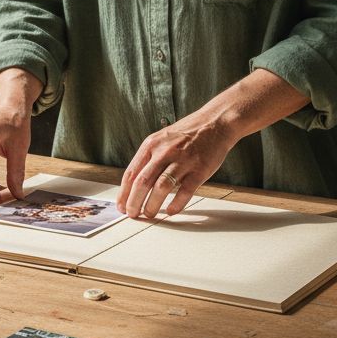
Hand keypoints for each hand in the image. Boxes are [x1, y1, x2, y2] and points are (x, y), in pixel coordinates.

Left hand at [117, 113, 235, 218]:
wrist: (215, 123)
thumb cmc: (187, 134)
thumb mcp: (161, 139)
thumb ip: (148, 159)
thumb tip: (134, 184)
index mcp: (151, 145)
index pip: (131, 173)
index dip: (124, 193)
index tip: (121, 205)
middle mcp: (165, 152)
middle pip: (142, 182)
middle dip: (133, 202)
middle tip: (132, 214)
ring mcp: (182, 161)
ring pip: (161, 188)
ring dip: (152, 205)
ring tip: (149, 214)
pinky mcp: (199, 170)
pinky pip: (184, 192)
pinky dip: (176, 205)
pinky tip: (171, 211)